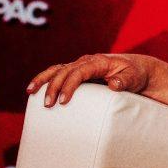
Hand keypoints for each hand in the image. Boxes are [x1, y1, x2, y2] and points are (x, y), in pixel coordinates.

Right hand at [26, 53, 161, 106]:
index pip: (78, 72)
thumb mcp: (134, 77)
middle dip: (54, 87)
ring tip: (30, 93)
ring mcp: (80, 66)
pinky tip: (33, 90)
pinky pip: (58, 74)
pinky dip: (45, 79)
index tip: (63, 101)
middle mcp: (85, 62)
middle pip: (64, 71)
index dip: (69, 85)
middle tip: (48, 105)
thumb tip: (114, 85)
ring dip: (43, 81)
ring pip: (56, 70)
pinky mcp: (77, 73)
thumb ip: (125, 81)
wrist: (137, 70)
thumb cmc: (135, 74)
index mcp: (97, 62)